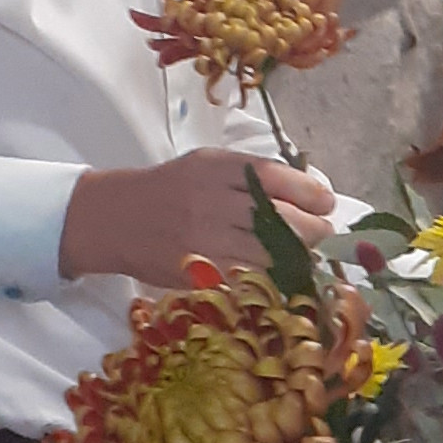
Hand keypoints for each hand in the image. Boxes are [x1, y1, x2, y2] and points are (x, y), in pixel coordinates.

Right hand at [60, 150, 334, 284]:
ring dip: (297, 256)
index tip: (326, 203)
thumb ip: (251, 174)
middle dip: (313, 229)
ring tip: (305, 253)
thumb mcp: (208, 165)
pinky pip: (249, 278)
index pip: (276, 178)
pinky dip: (272, 277)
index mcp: (217, 169)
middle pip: (281, 219)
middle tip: (322, 232)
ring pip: (270, 253)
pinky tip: (281, 272)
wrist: (116, 218)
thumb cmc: (172, 189)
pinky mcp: (199, 272)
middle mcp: (212, 202)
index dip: (310, 193)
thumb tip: (308, 192)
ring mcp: (206, 240)